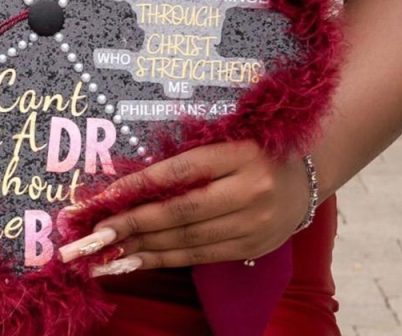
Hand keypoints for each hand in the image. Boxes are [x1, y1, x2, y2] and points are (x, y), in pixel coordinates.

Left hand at [58, 141, 309, 275]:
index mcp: (240, 153)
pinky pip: (202, 256)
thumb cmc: (253, 148)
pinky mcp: (255, 247)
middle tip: (92, 236)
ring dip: (142, 248)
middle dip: (131, 225)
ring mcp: (255, 223)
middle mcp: (250, 190)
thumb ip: (185, 159)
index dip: (138, 186)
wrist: (309, 173)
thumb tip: (128, 183)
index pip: (179, 173)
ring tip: (105, 256)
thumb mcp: (224, 140)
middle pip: (180, 213)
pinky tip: (137, 261)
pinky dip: (166, 259)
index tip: (102, 199)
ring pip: (188, 240)